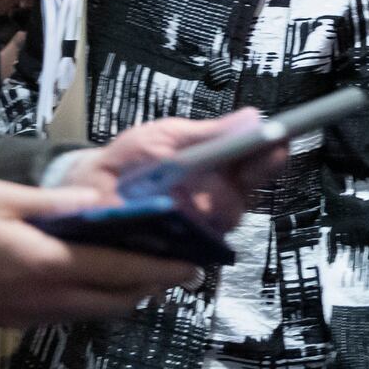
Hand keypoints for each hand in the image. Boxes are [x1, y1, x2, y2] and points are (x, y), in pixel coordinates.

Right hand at [0, 181, 205, 324]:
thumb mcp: (0, 199)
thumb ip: (54, 203)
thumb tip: (100, 201)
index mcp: (50, 266)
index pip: (123, 273)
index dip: (164, 271)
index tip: (196, 267)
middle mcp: (49, 298)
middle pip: (119, 300)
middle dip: (154, 286)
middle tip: (181, 269)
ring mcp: (33, 315)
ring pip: (98, 312)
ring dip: (127, 296)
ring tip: (148, 273)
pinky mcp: (18, 321)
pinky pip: (73, 315)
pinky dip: (98, 300)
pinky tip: (99, 281)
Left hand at [59, 109, 282, 232]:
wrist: (87, 192)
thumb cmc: (130, 161)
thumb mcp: (167, 136)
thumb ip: (210, 132)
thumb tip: (254, 117)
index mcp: (220, 167)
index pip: (258, 161)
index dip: (272, 152)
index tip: (281, 139)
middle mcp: (218, 199)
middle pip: (250, 191)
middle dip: (253, 174)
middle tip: (250, 160)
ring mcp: (204, 227)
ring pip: (226, 216)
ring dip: (214, 201)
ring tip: (192, 189)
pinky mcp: (185, 251)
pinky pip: (199, 243)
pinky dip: (189, 228)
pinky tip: (174, 215)